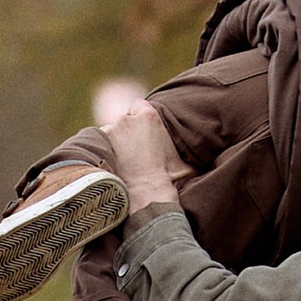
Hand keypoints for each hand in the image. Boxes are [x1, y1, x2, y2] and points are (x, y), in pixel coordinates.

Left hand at [102, 97, 185, 220]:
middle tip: (132, 151)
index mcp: (149, 116)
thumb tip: (202, 150)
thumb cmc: (168, 178)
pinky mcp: (98, 146)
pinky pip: (98, 145)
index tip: (141, 132)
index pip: (139, 106)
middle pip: (123, 120)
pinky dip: (103, 152)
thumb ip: (184, 146)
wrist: (146, 194)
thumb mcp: (183, 158)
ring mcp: (110, 130)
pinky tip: (112, 165)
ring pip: (109, 132)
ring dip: (113, 142)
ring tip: (121, 161)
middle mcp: (127, 118)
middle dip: (126, 132)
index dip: (139, 118)